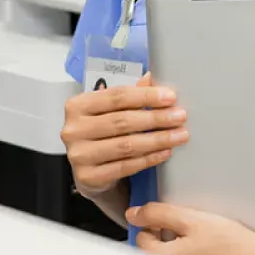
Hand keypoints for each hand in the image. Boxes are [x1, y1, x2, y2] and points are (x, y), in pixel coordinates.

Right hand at [61, 73, 189, 195]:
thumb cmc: (102, 135)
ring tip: (179, 135)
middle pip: (122, 121)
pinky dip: (148, 159)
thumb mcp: (110, 112)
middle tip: (180, 116)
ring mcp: (79, 155)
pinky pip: (125, 166)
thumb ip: (127, 96)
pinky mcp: (89, 177)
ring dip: (157, 139)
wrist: (90, 173)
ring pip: (126, 145)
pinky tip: (165, 152)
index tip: (170, 97)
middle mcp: (73, 129)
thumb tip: (150, 77)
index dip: (146, 96)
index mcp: (77, 105)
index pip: (117, 96)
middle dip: (156, 118)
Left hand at [127, 202, 254, 254]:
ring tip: (199, 236)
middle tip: (185, 224)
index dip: (152, 220)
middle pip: (152, 250)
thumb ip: (159, 214)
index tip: (167, 213)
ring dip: (176, 245)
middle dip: (163, 234)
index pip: (140, 237)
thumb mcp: (192, 219)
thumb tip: (133, 214)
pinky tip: (207, 248)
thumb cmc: (231, 245)